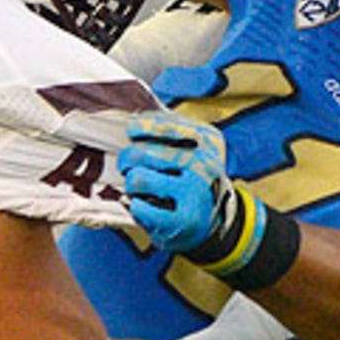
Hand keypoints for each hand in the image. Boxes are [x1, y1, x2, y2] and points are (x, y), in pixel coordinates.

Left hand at [118, 109, 299, 291]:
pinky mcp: (184, 220)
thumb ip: (168, 128)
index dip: (140, 127)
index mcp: (209, 141)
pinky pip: (139, 207)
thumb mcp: (193, 146)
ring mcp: (195, 193)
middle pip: (141, 152)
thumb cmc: (192, 177)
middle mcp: (205, 164)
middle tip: (128, 166)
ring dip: (131, 184)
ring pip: (137, 178)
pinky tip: (145, 205)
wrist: (212, 219)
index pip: (164, 126)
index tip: (131, 131)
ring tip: (139, 187)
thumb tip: (132, 118)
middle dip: (127, 160)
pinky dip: (135, 206)